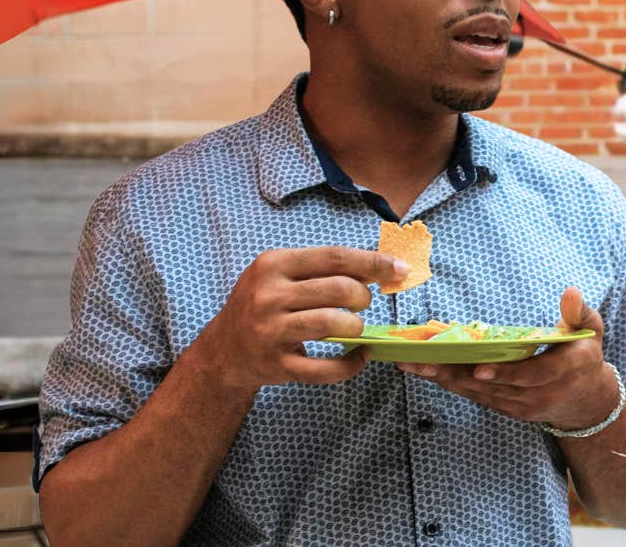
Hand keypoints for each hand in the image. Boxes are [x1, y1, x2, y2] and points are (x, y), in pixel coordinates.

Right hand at [194, 247, 407, 389]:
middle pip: (340, 289)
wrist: (224, 350)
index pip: (335, 257)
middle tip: (361, 304)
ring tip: (355, 327)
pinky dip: (351, 365)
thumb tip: (380, 266)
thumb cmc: (264, 304)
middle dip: (363, 297)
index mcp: (273, 264)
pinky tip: (359, 356)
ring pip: (333, 323)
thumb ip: (323, 268)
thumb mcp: (281, 274)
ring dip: (357, 327)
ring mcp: (270, 331)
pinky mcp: (276, 365)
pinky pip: (325, 368)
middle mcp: (268, 295)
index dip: (374, 262)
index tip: (401, 269)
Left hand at [397, 287, 616, 428]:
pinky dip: (452, 385)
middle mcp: (539, 395)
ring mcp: (521, 406)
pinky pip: (476, 398)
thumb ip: (579, 312)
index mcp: (563, 372)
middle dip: (456, 374)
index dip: (505, 373)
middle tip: (422, 362)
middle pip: (493, 387)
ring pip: (479, 394)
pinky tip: (428, 372)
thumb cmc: (586, 357)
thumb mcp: (591, 331)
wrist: (587, 402)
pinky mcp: (507, 409)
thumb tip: (570, 291)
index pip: (531, 376)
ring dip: (445, 379)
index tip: (479, 368)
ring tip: (414, 365)